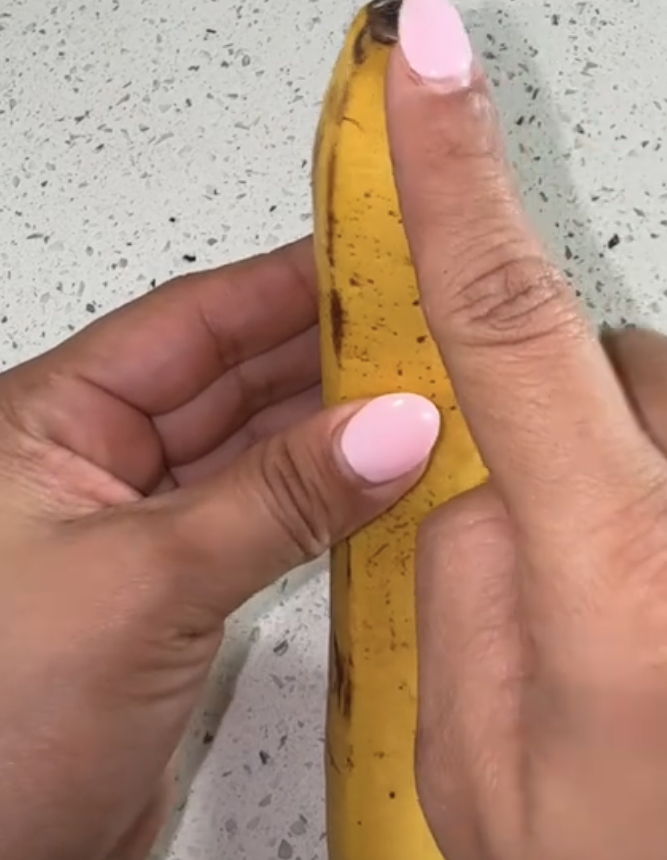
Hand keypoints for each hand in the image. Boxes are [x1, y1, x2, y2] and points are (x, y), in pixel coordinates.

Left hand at [0, 239, 438, 859]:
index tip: (373, 259)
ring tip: (426, 398)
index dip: (283, 283)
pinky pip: (259, 522)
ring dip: (331, 431)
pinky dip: (321, 504)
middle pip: (226, 377)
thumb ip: (277, 498)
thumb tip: (388, 426)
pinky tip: (383, 487)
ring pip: (249, 451)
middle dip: (324, 354)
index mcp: (48, 422)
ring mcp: (133, 532)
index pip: (189, 319)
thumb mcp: (144, 583)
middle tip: (426, 330)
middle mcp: (89, 466)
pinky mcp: (169, 600)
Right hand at [389, 0, 666, 859]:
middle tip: (571, 551)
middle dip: (573, 415)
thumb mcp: (486, 783)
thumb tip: (486, 476)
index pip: (510, 318)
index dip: (458, 168)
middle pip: (625, 354)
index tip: (435, 53)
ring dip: (666, 466)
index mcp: (628, 580)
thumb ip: (462, 588)